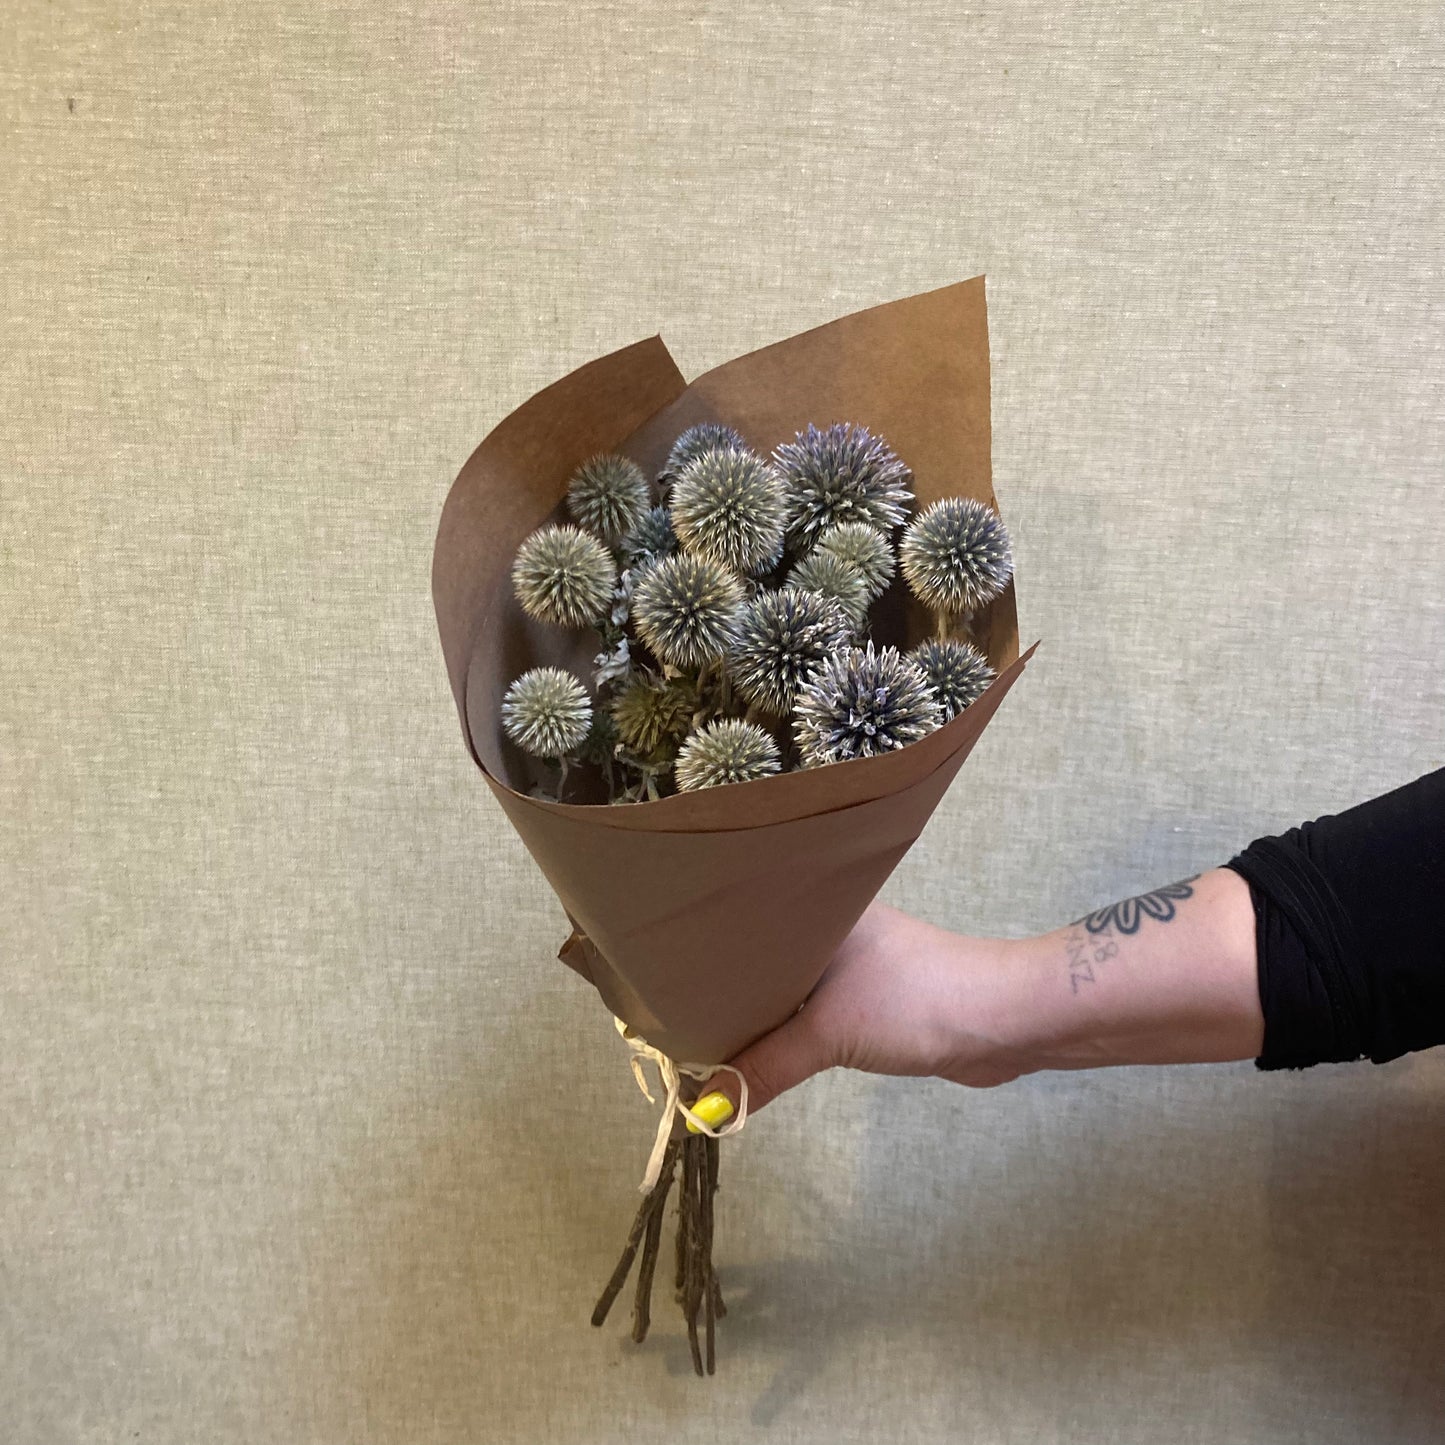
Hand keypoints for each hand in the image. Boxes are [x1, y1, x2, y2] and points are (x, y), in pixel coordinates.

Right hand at [696, 867, 1261, 1118]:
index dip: (695, 955)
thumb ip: (763, 1070)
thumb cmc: (916, 1002)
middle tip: (664, 1020)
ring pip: (782, 988)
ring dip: (753, 1017)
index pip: (735, 926)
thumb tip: (703, 1112)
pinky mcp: (869, 998)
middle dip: (717, 992)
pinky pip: (807, 1012)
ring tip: (699, 1041)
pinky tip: (756, 1053)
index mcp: (809, 909)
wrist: (1004, 1022)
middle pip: (753, 960)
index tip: (653, 982)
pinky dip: (783, 1033)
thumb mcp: (827, 1034)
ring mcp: (849, 961)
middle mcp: (825, 926)